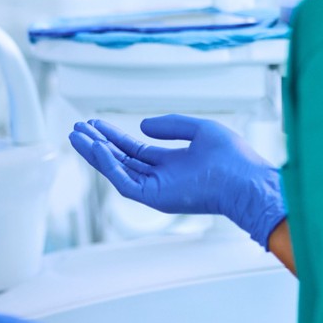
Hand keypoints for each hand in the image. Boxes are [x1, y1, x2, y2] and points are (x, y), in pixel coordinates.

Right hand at [69, 115, 285, 247]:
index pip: (135, 151)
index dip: (114, 137)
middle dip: (98, 144)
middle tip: (77, 128)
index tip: (94, 124)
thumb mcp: (199, 130)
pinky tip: (96, 147)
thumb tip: (140, 125)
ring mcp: (156, 190)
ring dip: (95, 154)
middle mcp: (161, 178)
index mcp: (172, 164)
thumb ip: (170, 125)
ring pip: (116, 171)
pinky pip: (124, 182)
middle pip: (121, 160)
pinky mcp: (154, 198)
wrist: (246, 180)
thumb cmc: (232, 157)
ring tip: (76, 135)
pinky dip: (108, 165)